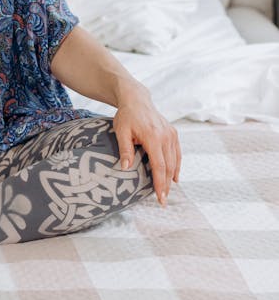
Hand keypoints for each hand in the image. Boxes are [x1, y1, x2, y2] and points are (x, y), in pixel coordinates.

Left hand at [112, 91, 181, 207]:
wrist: (136, 99)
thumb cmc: (126, 115)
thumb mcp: (121, 131)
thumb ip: (125, 149)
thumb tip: (125, 168)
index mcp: (153, 137)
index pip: (159, 166)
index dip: (160, 183)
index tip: (160, 197)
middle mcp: (166, 136)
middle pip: (169, 166)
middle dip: (166, 185)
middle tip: (163, 200)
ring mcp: (171, 134)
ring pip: (175, 161)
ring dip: (171, 178)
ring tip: (166, 192)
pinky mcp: (173, 133)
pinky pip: (177, 153)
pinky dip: (177, 166)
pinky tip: (174, 177)